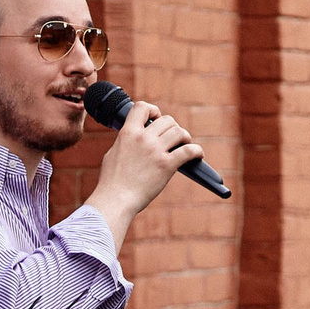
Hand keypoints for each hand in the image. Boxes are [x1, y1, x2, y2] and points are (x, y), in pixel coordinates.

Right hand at [87, 99, 203, 240]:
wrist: (115, 200)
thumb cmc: (112, 182)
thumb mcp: (113, 153)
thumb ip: (125, 142)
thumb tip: (132, 137)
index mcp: (127, 133)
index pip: (142, 107)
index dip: (153, 110)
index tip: (155, 118)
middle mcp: (143, 138)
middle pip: (167, 120)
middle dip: (172, 128)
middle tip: (172, 139)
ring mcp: (155, 151)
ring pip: (179, 132)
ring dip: (185, 137)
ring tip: (184, 145)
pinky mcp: (166, 166)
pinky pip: (188, 151)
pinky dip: (196, 151)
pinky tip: (197, 155)